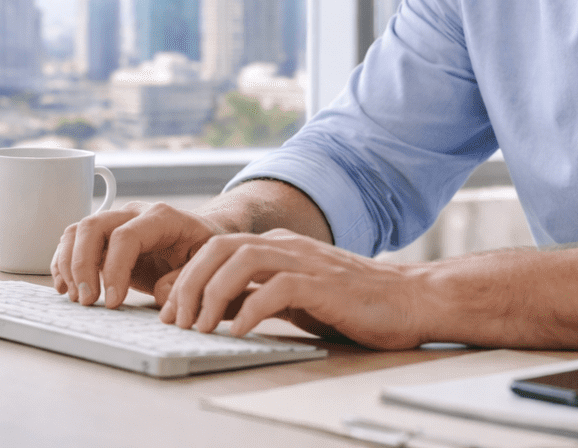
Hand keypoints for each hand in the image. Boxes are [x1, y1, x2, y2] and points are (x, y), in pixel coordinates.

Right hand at [52, 202, 224, 308]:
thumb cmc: (203, 248)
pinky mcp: (103, 237)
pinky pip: (73, 241)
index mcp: (161, 217)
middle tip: (87, 301)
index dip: (115, 270)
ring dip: (68, 264)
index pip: (126, 236)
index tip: (113, 301)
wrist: (200, 236)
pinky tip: (65, 287)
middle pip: (93, 227)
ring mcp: (115, 222)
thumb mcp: (206, 263)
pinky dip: (63, 262)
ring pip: (77, 231)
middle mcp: (133, 213)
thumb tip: (163, 294)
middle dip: (82, 266)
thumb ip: (186, 278)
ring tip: (75, 297)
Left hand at [157, 228, 427, 349]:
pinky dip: (251, 309)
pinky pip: (277, 288)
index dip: (183, 278)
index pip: (214, 249)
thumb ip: (254, 298)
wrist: (411, 299)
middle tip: (174, 322)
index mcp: (276, 246)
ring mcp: (305, 261)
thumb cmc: (352, 303)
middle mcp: (286, 246)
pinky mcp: (324, 284)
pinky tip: (240, 331)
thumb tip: (209, 311)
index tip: (167, 312)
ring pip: (241, 260)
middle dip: (187, 284)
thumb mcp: (293, 300)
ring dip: (212, 293)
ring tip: (200, 328)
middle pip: (218, 248)